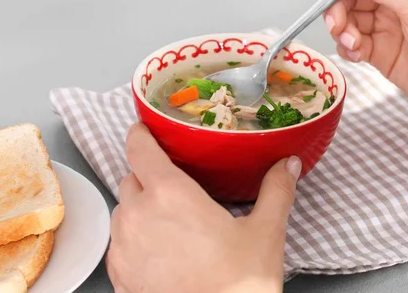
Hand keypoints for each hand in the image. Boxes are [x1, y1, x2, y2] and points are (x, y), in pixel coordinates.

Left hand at [106, 123, 301, 292]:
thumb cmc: (239, 284)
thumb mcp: (264, 232)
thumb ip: (276, 190)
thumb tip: (288, 164)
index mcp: (171, 195)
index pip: (139, 148)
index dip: (140, 135)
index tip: (144, 130)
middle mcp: (138, 216)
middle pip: (132, 178)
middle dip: (149, 177)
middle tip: (175, 188)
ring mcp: (123, 248)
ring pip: (123, 211)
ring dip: (140, 208)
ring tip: (169, 222)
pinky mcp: (118, 276)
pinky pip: (118, 244)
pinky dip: (133, 239)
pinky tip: (160, 250)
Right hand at [324, 0, 407, 124]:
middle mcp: (394, 4)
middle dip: (338, 8)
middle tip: (338, 24)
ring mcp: (387, 30)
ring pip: (349, 22)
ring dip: (342, 31)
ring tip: (353, 43)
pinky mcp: (382, 55)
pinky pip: (354, 46)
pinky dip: (348, 49)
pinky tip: (357, 55)